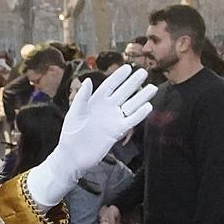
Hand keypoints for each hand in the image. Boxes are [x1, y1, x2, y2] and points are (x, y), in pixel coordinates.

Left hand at [24, 66, 156, 208]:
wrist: (73, 156)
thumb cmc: (70, 133)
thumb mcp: (74, 113)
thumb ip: (82, 97)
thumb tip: (88, 79)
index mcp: (95, 101)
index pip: (110, 85)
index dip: (118, 77)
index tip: (128, 67)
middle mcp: (107, 108)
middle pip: (123, 93)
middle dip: (133, 83)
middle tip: (144, 72)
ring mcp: (113, 119)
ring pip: (130, 105)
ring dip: (141, 97)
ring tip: (153, 87)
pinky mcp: (117, 132)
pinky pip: (130, 121)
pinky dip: (139, 115)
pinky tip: (148, 107)